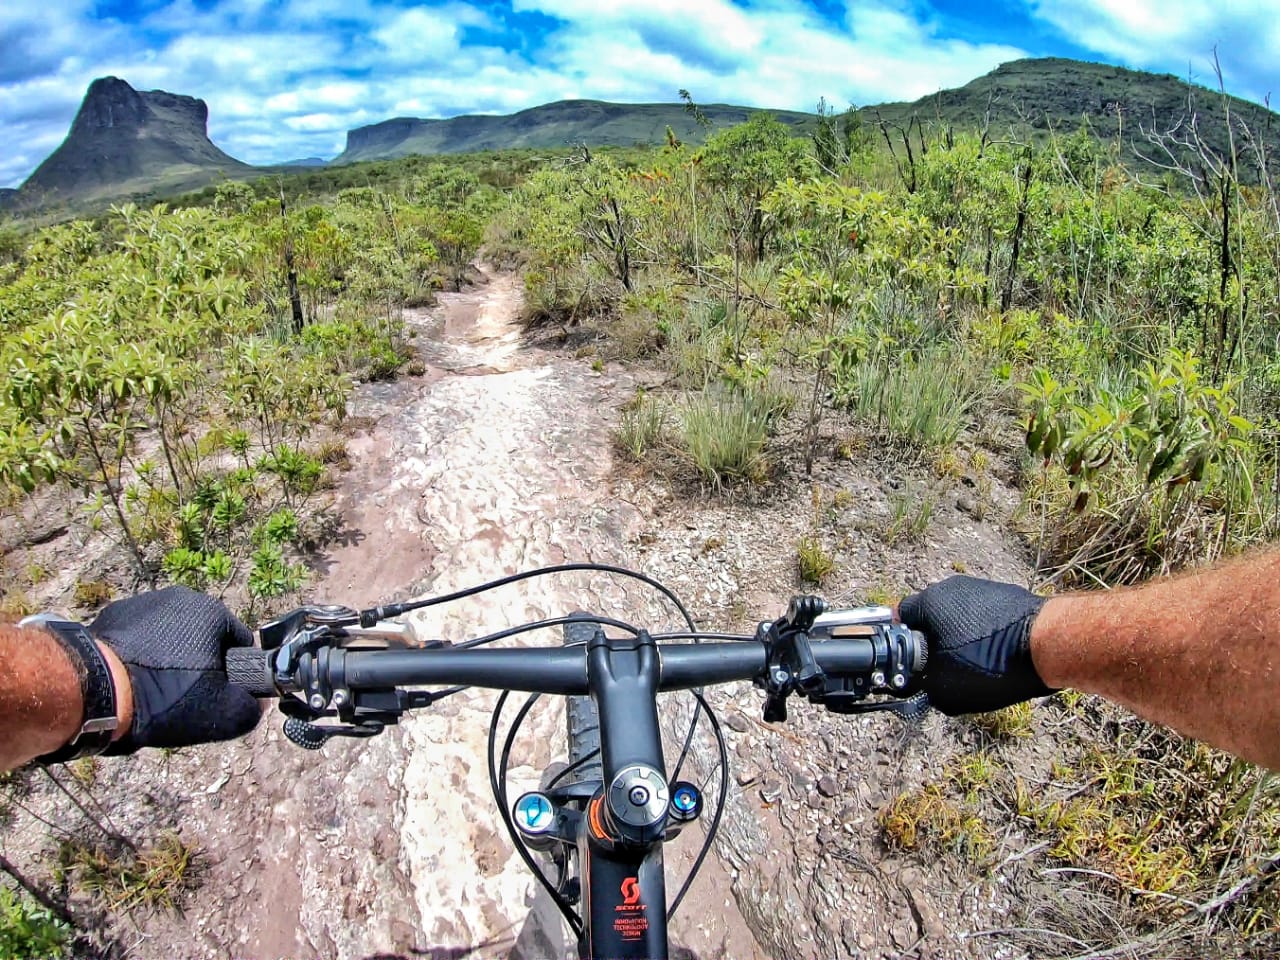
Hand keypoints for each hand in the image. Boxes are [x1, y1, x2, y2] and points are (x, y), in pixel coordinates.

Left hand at [89, 586, 261, 752]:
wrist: (93, 692)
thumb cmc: (163, 697)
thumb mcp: (222, 714)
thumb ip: (252, 708)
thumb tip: (256, 703)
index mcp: (211, 611)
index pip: (239, 642)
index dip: (233, 673)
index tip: (215, 695)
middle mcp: (180, 597)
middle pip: (202, 637)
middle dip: (198, 664)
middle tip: (182, 697)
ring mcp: (142, 602)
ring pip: (169, 636)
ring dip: (167, 658)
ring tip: (151, 692)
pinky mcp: (111, 614)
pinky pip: (138, 637)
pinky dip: (138, 656)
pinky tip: (128, 681)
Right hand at [898, 575, 1053, 714]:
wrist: (1052, 644)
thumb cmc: (990, 662)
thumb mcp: (944, 689)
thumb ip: (922, 688)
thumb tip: (922, 688)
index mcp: (930, 601)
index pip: (899, 620)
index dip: (903, 647)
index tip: (913, 668)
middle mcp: (953, 587)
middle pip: (932, 618)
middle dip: (935, 645)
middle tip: (943, 672)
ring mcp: (985, 588)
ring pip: (960, 618)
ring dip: (962, 640)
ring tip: (976, 669)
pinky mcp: (1011, 596)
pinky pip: (987, 619)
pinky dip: (987, 637)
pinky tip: (999, 660)